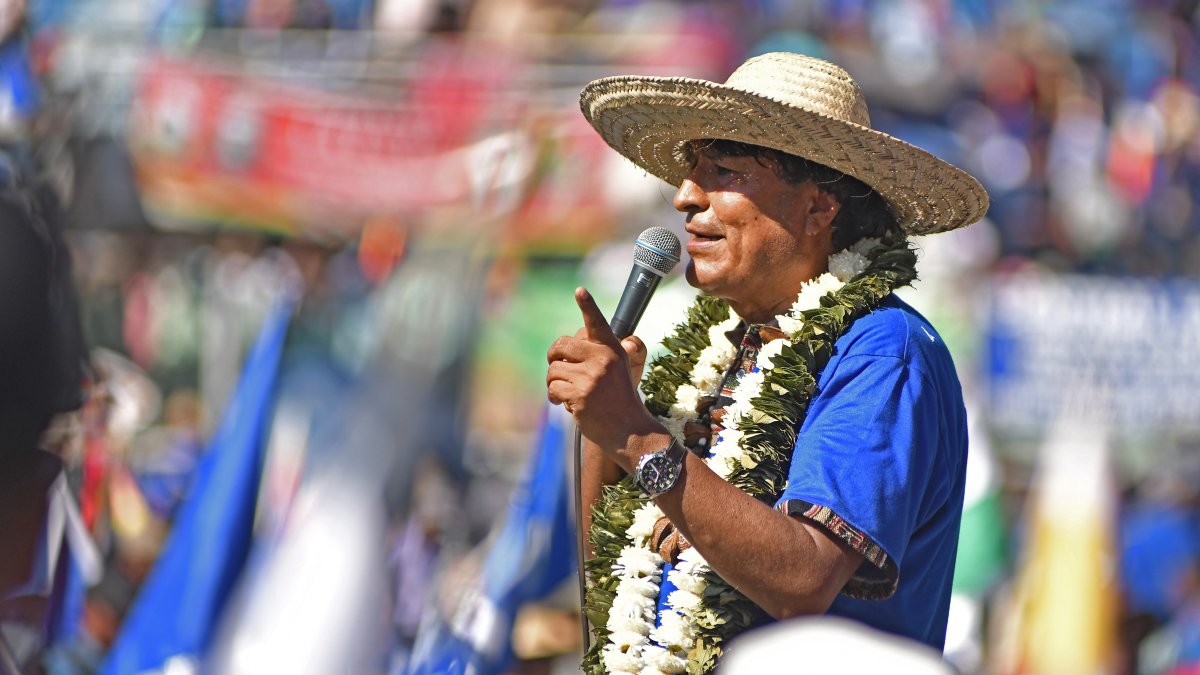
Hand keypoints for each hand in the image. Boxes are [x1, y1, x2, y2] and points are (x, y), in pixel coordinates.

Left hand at [546, 287, 656, 454]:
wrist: (630, 430)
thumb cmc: (619, 399)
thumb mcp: (617, 370)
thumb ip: (596, 354)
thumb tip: (566, 347)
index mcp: (612, 349)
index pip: (597, 323)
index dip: (588, 306)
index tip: (579, 291)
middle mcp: (603, 359)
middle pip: (560, 346)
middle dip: (554, 357)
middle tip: (559, 368)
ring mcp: (591, 377)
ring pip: (553, 370)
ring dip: (555, 383)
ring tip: (571, 393)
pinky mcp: (580, 395)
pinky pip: (553, 389)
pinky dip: (556, 398)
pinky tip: (570, 404)